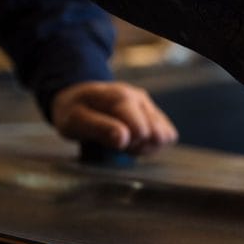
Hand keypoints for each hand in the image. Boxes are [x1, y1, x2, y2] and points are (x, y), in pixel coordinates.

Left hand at [51, 81, 177, 154]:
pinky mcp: (156, 114)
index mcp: (121, 97)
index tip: (113, 143)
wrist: (78, 98)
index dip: (127, 143)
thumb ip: (98, 128)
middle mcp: (140, 98)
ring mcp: (150, 106)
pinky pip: (168, 136)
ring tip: (125, 141)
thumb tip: (123, 139)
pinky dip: (152, 144)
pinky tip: (135, 141)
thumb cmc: (75, 111)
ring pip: (165, 136)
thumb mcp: (74, 121)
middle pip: (157, 135)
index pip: (141, 130)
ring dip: (145, 146)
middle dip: (137, 146)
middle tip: (117, 143)